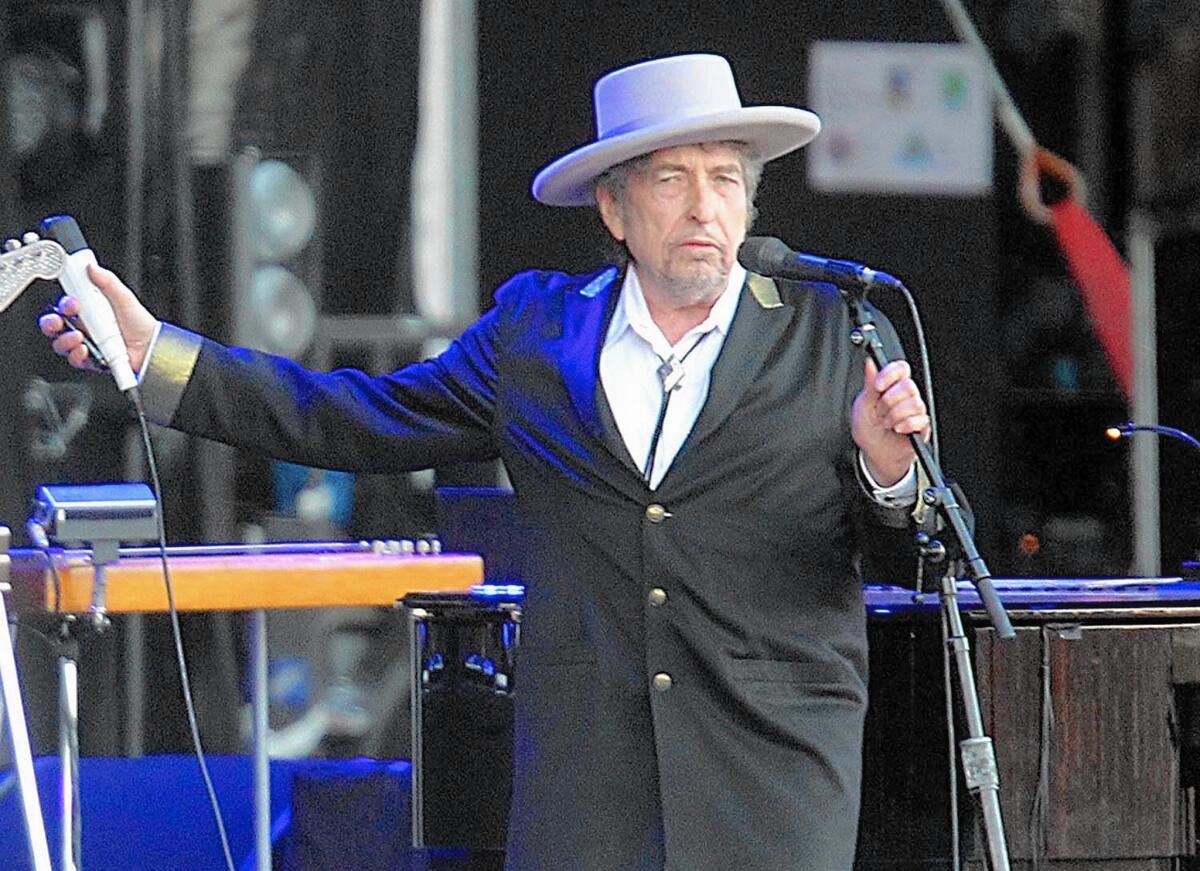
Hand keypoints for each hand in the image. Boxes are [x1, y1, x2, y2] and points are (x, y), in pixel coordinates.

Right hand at [38, 263, 158, 373]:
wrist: (153, 346)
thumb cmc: (140, 323)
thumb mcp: (124, 298)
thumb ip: (108, 282)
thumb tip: (93, 268)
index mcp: (90, 311)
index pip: (66, 306)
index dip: (64, 304)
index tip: (72, 302)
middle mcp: (85, 328)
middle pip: (57, 326)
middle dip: (51, 323)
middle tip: (58, 321)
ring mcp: (88, 345)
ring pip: (62, 343)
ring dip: (64, 339)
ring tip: (78, 336)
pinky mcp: (92, 361)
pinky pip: (76, 360)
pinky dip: (77, 355)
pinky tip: (85, 350)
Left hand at [851, 358, 929, 485]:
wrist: (874, 453)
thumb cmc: (868, 429)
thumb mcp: (863, 405)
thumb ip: (869, 384)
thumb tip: (870, 363)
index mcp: (891, 386)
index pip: (901, 369)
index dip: (891, 374)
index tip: (878, 386)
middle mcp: (906, 396)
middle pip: (908, 386)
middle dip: (889, 401)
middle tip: (880, 412)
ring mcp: (915, 411)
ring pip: (915, 403)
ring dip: (895, 416)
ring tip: (887, 424)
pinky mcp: (922, 426)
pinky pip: (920, 420)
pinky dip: (905, 425)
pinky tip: (897, 429)